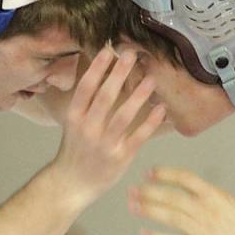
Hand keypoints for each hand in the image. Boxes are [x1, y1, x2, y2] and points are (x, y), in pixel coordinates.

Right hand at [49, 45, 166, 207]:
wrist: (72, 183)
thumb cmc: (76, 149)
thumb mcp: (74, 124)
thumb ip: (88, 104)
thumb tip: (107, 74)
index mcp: (75, 118)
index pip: (85, 88)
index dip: (97, 69)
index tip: (108, 50)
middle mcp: (88, 129)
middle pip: (105, 97)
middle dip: (118, 74)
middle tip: (132, 54)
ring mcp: (104, 144)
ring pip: (123, 116)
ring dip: (139, 96)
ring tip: (152, 79)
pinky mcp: (119, 158)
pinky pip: (138, 137)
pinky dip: (150, 122)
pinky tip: (161, 108)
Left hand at [129, 167, 234, 234]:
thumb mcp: (229, 205)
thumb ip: (207, 199)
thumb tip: (184, 191)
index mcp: (215, 196)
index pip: (185, 178)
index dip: (165, 174)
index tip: (148, 173)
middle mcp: (207, 211)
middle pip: (172, 197)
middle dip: (149, 192)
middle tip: (132, 190)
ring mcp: (202, 231)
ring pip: (169, 216)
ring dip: (148, 209)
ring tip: (133, 206)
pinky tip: (143, 234)